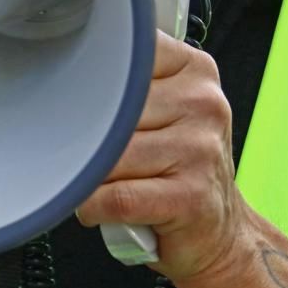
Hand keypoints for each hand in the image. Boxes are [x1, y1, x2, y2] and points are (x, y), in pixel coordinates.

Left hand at [76, 31, 254, 281]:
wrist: (219, 231)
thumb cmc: (180, 166)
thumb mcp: (168, 108)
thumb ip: (130, 84)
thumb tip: (68, 73)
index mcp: (195, 70)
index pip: (126, 56)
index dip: (93, 82)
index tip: (81, 97)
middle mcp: (203, 103)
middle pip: (111, 111)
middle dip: (89, 138)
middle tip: (89, 152)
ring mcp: (199, 149)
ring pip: (108, 155)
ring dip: (90, 177)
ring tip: (102, 181)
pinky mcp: (189, 196)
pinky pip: (114, 197)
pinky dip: (94, 207)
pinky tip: (101, 207)